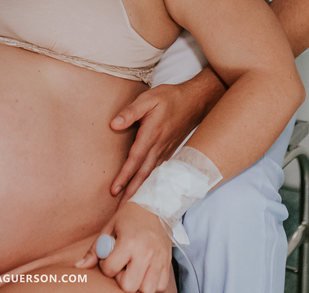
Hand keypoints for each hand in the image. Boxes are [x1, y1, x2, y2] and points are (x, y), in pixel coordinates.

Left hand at [76, 202, 172, 292]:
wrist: (155, 207)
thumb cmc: (129, 217)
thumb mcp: (109, 228)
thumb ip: (95, 250)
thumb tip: (79, 266)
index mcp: (129, 242)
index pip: (110, 269)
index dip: (105, 266)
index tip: (109, 257)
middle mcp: (146, 253)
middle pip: (130, 286)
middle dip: (121, 280)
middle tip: (121, 267)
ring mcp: (159, 259)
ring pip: (147, 290)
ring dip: (138, 284)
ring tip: (133, 271)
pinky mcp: (168, 263)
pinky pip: (160, 286)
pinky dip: (152, 284)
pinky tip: (145, 272)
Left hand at [109, 79, 212, 199]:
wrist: (195, 101)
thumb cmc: (169, 98)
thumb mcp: (148, 99)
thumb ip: (130, 112)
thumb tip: (113, 124)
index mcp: (151, 135)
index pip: (135, 160)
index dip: (124, 176)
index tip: (114, 190)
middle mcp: (159, 148)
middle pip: (143, 174)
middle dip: (132, 192)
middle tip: (121, 209)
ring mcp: (166, 151)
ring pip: (152, 175)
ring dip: (142, 191)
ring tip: (131, 205)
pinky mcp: (170, 152)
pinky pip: (160, 172)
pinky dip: (152, 184)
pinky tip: (147, 191)